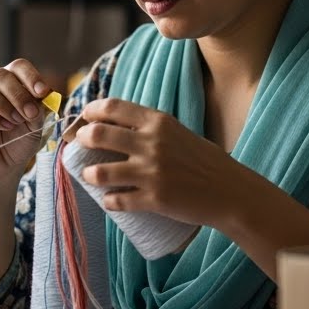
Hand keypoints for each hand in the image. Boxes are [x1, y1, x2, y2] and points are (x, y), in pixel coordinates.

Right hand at [0, 59, 54, 184]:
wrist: (3, 167)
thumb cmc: (18, 141)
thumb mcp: (35, 126)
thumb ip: (38, 109)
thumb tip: (43, 96)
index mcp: (8, 82)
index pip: (18, 67)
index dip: (30, 76)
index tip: (43, 91)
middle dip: (18, 94)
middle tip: (30, 113)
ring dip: (1, 103)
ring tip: (15, 121)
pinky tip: (3, 126)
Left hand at [72, 98, 274, 230]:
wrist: (230, 191)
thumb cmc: (203, 161)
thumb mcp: (177, 132)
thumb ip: (150, 128)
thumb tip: (114, 126)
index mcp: (158, 121)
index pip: (112, 107)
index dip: (91, 111)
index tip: (84, 118)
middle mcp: (152, 143)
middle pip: (98, 134)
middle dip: (81, 139)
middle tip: (79, 145)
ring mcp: (152, 172)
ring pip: (100, 173)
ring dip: (88, 175)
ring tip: (89, 176)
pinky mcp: (155, 199)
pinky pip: (118, 201)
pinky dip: (109, 201)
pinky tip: (109, 200)